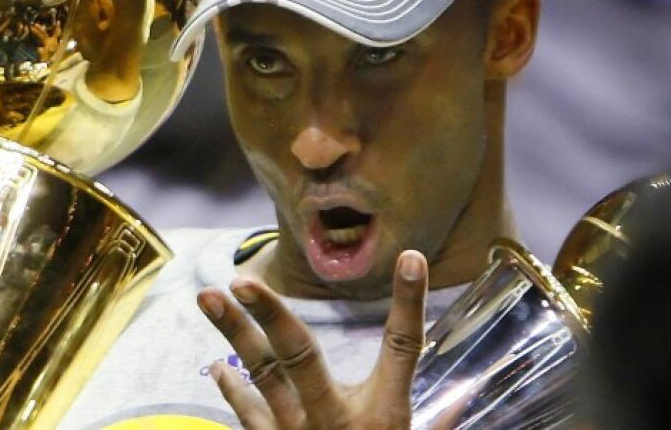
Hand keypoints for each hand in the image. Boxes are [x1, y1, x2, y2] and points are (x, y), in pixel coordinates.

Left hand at [197, 250, 431, 428]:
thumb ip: (437, 422)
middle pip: (300, 356)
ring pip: (262, 374)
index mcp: (383, 416)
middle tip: (240, 281)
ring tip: (206, 298)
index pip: (404, 348)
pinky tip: (216, 366)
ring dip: (234, 333)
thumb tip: (463, 399)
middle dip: (270, 315)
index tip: (410, 257)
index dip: (410, 302)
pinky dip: (232, 387)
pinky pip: (247, 413)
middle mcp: (335, 421)